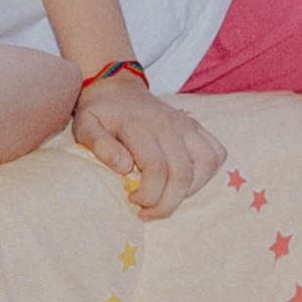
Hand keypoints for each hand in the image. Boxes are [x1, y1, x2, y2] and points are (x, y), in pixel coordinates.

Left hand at [71, 73, 225, 219]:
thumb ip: (99, 145)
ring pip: (205, 165)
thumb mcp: (86, 126)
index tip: (131, 201)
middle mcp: (169, 124)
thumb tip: (124, 167)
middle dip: (166, 204)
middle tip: (147, 212)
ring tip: (165, 198)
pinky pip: (216, 154)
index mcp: (140, 126)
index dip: (148, 195)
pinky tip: (184, 183)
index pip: (156, 169)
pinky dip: (205, 175)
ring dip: (188, 191)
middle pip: (182, 174)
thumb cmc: (100, 113)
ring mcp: (187, 124)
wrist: (117, 88)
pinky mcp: (197, 127)